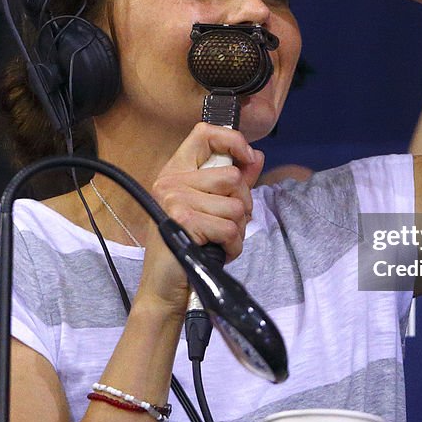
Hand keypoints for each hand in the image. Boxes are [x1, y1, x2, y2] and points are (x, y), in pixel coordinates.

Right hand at [138, 123, 263, 309]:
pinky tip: (219, 252)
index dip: (232, 140)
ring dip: (237, 230)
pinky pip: (229, 228)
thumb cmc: (189, 247)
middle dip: (242, 204)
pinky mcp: (183, 221)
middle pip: (232, 176)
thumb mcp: (212, 209)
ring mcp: (174, 199)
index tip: (246, 158)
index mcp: (176, 171)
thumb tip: (256, 156)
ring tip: (218, 240)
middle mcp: (171, 181)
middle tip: (226, 224)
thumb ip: (233, 182)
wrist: (165, 288)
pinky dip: (233, 246)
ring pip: (235, 206)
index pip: (204, 134)